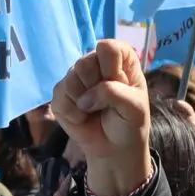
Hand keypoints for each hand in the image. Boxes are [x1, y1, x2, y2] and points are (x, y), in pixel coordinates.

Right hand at [52, 41, 153, 195]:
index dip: (110, 67)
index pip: (108, 47)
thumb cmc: (130, 122)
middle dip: (95, 87)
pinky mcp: (60, 95)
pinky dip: (73, 114)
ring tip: (95, 111)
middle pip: (84, 62)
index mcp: (119, 59)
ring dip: (84, 102)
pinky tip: (83, 117)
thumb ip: (114, 93)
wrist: (114, 148)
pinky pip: (59, 99)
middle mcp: (95, 63)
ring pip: (70, 80)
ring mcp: (75, 78)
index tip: (118, 83)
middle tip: (106, 103)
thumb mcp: (135, 108)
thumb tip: (84, 98)